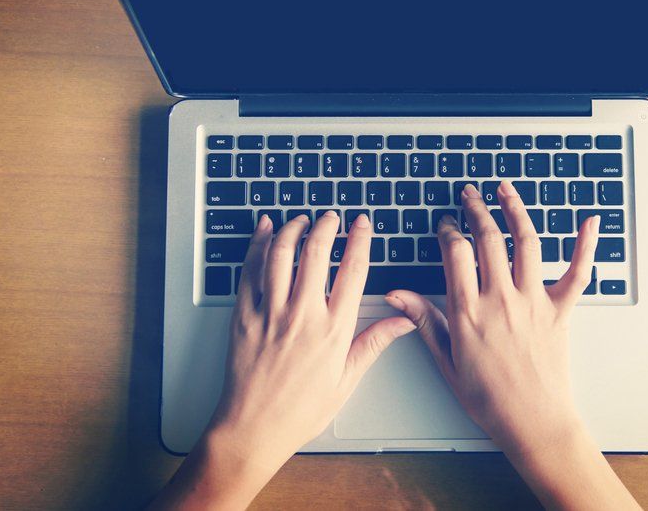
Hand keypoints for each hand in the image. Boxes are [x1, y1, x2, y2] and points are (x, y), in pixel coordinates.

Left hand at [151, 212, 414, 509]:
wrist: (253, 429)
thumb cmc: (299, 411)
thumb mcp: (346, 380)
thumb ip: (373, 343)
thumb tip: (403, 321)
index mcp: (333, 330)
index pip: (352, 271)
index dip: (360, 240)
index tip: (362, 224)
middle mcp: (303, 315)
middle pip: (317, 253)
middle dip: (326, 226)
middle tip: (331, 217)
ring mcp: (271, 313)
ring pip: (282, 254)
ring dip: (293, 229)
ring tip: (301, 220)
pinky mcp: (244, 316)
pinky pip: (249, 270)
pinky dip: (257, 245)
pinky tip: (264, 230)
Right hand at [386, 181, 595, 451]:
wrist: (534, 422)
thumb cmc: (489, 399)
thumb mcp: (446, 361)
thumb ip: (423, 321)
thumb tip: (396, 294)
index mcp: (468, 312)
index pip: (454, 253)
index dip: (447, 231)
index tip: (444, 224)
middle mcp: (501, 299)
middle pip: (486, 239)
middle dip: (475, 210)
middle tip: (469, 195)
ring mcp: (533, 302)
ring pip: (525, 242)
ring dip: (515, 210)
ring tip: (504, 190)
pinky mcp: (561, 311)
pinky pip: (578, 272)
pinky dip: (586, 245)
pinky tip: (590, 221)